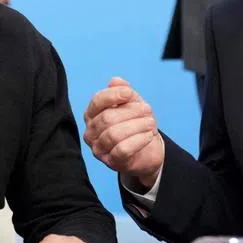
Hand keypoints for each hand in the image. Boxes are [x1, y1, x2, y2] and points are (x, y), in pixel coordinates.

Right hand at [83, 77, 163, 191]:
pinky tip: (149, 135)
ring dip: (136, 126)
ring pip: (114, 134)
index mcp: (92, 115)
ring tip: (151, 123)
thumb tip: (115, 81)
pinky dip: (138, 140)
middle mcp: (90, 132)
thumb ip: (123, 91)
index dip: (112, 95)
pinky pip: (122, 150)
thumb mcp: (131, 104)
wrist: (146, 149)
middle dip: (130, 112)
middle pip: (107, 118)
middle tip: (148, 110)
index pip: (97, 102)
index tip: (129, 93)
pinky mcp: (111, 162)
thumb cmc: (134, 123)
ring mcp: (99, 149)